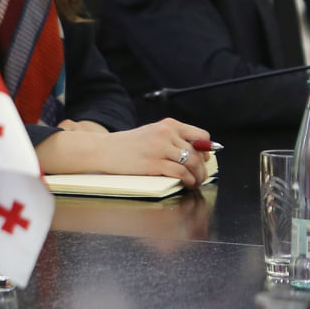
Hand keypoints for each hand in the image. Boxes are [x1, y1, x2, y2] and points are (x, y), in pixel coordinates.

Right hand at [38, 118, 209, 185]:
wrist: (104, 150)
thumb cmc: (128, 145)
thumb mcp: (152, 134)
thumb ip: (174, 139)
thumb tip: (201, 153)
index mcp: (168, 124)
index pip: (201, 136)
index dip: (206, 149)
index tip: (204, 159)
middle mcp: (166, 133)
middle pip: (198, 153)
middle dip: (203, 168)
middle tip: (200, 177)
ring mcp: (160, 148)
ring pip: (192, 164)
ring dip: (197, 177)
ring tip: (193, 182)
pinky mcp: (154, 163)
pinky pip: (181, 173)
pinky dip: (187, 181)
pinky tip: (185, 184)